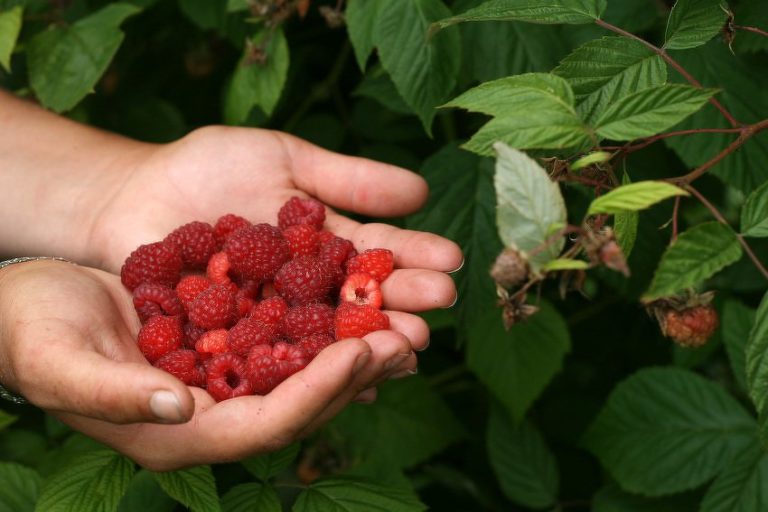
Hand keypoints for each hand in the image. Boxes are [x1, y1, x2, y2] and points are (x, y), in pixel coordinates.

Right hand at [0, 260, 419, 469]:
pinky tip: (356, 294)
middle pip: (298, 402)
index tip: (361, 355)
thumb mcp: (61, 361)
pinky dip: (323, 318)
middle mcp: (212, 410)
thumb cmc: (32, 333)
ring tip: (400, 318)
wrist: (27, 303)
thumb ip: (118, 394)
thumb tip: (181, 407)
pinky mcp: (226, 338)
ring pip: (301, 369)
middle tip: (404, 338)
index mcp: (180, 432)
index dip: (316, 394)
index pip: (264, 425)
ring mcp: (223, 374)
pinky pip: (286, 335)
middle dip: (353, 374)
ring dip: (351, 347)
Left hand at [87, 125, 461, 347]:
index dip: (413, 256)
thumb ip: (347, 177)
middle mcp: (308, 286)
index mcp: (324, 242)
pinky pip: (279, 358)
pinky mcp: (238, 345)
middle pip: (361, 296)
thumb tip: (422, 191)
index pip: (377, 249)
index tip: (451, 261)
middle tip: (440, 306)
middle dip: (402, 300)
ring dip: (370, 339)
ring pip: (329, 333)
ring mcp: (276, 318)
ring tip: (407, 344)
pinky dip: (313, 369)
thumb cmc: (206, 169)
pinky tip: (351, 380)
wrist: (131, 194)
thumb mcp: (283, 159)